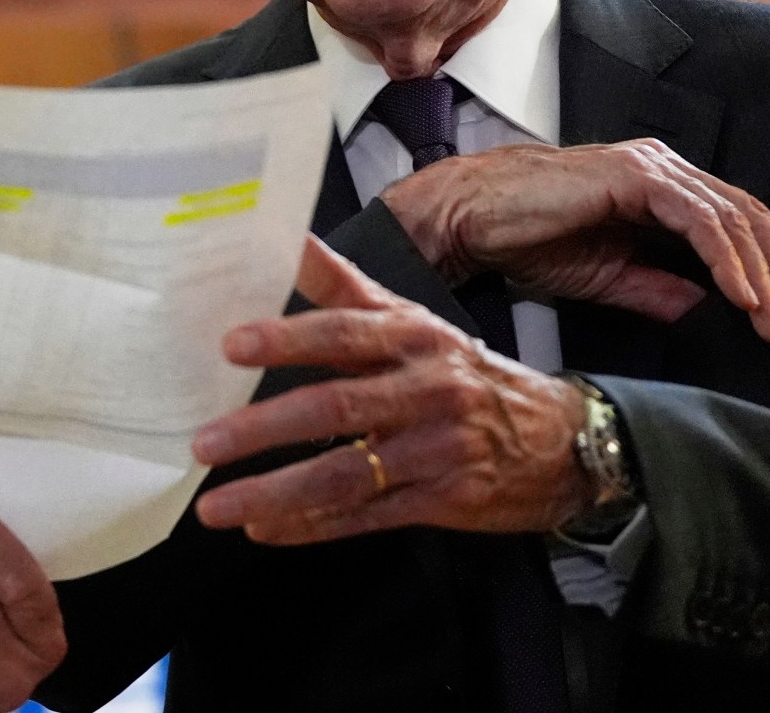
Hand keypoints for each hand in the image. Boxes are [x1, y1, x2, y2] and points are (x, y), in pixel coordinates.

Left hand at [190, 238, 590, 541]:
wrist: (563, 439)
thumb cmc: (467, 374)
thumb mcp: (416, 320)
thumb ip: (346, 287)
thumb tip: (290, 239)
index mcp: (413, 337)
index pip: (344, 331)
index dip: (288, 337)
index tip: (232, 344)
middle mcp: (425, 390)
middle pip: (337, 405)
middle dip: (264, 427)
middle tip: (206, 441)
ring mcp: (436, 449)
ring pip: (346, 473)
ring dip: (276, 491)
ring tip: (218, 505)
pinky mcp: (444, 500)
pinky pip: (368, 516)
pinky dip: (312, 527)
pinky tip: (266, 530)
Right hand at [380, 138, 769, 341]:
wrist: (470, 220)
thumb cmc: (526, 241)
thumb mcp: (608, 278)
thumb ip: (659, 290)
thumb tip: (708, 311)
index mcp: (661, 189)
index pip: (736, 225)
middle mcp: (664, 169)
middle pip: (750, 216)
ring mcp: (652, 167)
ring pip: (733, 217)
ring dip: (761, 275)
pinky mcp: (635, 176)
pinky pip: (700, 219)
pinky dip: (727, 260)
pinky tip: (741, 298)